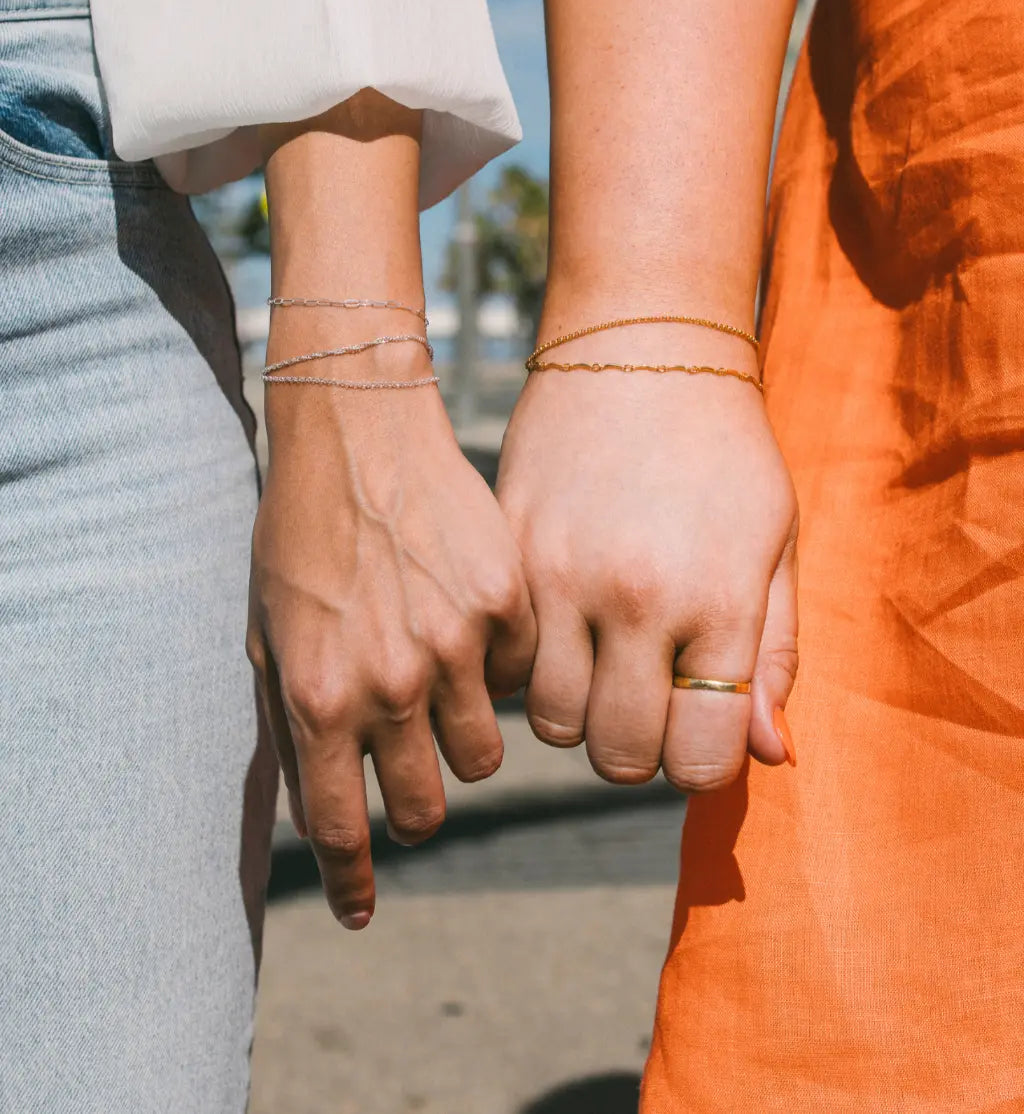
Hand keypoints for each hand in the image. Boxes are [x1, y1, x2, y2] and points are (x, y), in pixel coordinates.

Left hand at [247, 382, 535, 928]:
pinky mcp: (504, 603)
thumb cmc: (298, 533)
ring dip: (460, 736)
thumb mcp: (268, 633)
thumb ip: (292, 723)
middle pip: (427, 808)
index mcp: (318, 696)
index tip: (362, 911)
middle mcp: (389, 682)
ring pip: (482, 756)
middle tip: (414, 773)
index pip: (339, 825)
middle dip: (417, 804)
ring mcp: (454, 644)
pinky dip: (496, 666)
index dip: (352, 880)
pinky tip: (467, 615)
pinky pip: (517, 678)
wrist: (357, 434)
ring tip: (441, 680)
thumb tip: (323, 807)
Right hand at [496, 359, 796, 790]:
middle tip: (647, 697)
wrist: (641, 346)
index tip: (697, 730)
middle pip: (617, 754)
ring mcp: (560, 574)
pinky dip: (532, 663)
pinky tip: (560, 625)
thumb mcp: (774, 542)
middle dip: (636, 746)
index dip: (700, 760)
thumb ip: (773, 654)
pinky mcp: (509, 549)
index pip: (697, 757)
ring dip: (579, 710)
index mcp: (714, 600)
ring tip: (599, 662)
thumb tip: (768, 755)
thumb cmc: (726, 448)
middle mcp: (632, 598)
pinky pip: (508, 656)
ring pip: (550, 719)